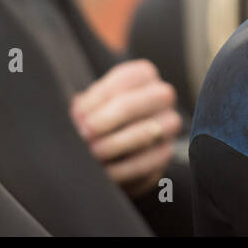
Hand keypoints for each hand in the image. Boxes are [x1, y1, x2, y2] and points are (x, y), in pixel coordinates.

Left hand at [70, 59, 181, 197]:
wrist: (115, 147)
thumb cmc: (99, 117)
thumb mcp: (90, 104)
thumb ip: (85, 106)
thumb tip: (78, 119)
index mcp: (143, 75)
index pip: (122, 80)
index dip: (97, 99)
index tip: (78, 116)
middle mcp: (161, 95)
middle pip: (134, 104)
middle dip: (106, 121)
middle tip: (84, 135)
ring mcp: (169, 125)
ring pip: (145, 134)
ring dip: (114, 146)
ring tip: (93, 154)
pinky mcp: (166, 153)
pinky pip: (148, 163)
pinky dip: (124, 169)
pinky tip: (106, 172)